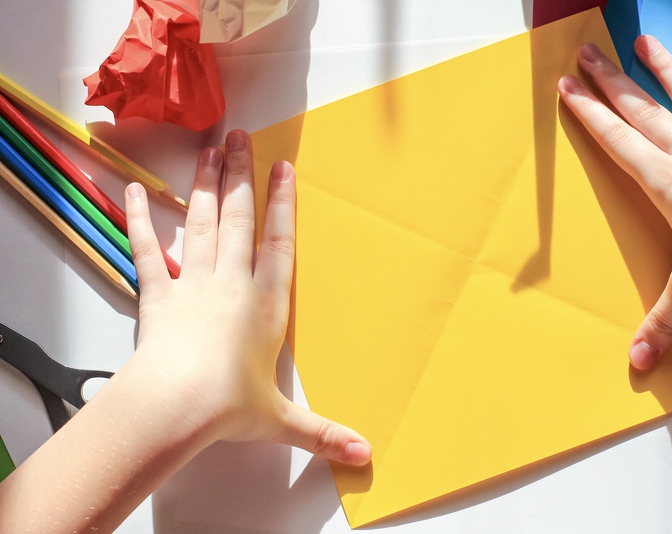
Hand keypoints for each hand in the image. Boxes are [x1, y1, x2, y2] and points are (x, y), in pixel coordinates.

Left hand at [123, 130, 371, 464]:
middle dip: (241, 176)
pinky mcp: (158, 295)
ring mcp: (193, 284)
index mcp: (265, 304)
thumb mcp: (281, 420)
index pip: (277, 242)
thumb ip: (322, 432)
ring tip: (209, 150)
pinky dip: (143, 220)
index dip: (281, 203)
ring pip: (201, 223)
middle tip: (241, 138)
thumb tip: (364, 455)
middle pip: (237, 218)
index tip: (282, 169)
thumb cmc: (226, 406)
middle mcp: (231, 283)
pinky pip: (150, 250)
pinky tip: (138, 192)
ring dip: (205, 185)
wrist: (173, 406)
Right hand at [558, 37, 671, 368]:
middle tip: (588, 51)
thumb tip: (637, 364)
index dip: (589, 113)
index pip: (617, 141)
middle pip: (643, 111)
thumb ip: (660, 323)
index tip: (567, 86)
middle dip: (612, 81)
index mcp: (666, 182)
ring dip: (668, 70)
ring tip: (647, 41)